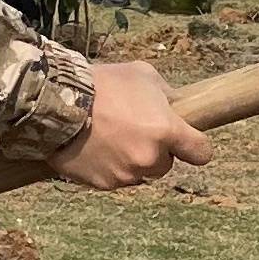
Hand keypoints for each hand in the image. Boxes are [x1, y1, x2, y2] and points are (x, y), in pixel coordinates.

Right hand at [52, 58, 210, 190]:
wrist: (57, 102)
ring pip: (139, 172)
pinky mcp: (104, 184)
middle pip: (166, 164)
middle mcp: (150, 157)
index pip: (201, 153)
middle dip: (155, 151)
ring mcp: (126, 174)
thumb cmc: (103, 83)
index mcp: (166, 130)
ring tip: (109, 137)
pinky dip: (109, 167)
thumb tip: (176, 107)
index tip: (188, 143)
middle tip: (134, 130)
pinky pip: (115, 178)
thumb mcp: (143, 75)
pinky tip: (95, 147)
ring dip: (131, 160)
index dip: (195, 147)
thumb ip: (166, 95)